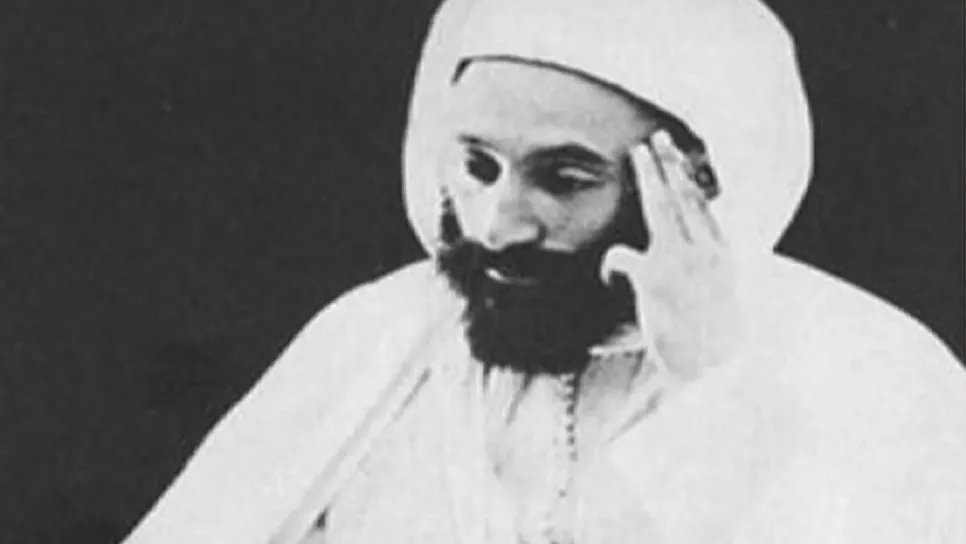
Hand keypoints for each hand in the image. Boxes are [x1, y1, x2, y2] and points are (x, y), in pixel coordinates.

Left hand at [600, 130, 738, 377]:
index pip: (705, 207)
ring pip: (661, 206)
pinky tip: (612, 280)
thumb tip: (704, 255)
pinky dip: (613, 264)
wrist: (709, 370)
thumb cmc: (714, 341)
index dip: (689, 180)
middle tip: (657, 138)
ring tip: (639, 154)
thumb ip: (711, 271)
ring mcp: (680, 260)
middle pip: (684, 194)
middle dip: (669, 162)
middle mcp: (705, 250)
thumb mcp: (723, 300)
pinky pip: (622, 255)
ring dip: (650, 176)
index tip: (680, 160)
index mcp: (723, 256)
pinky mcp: (653, 278)